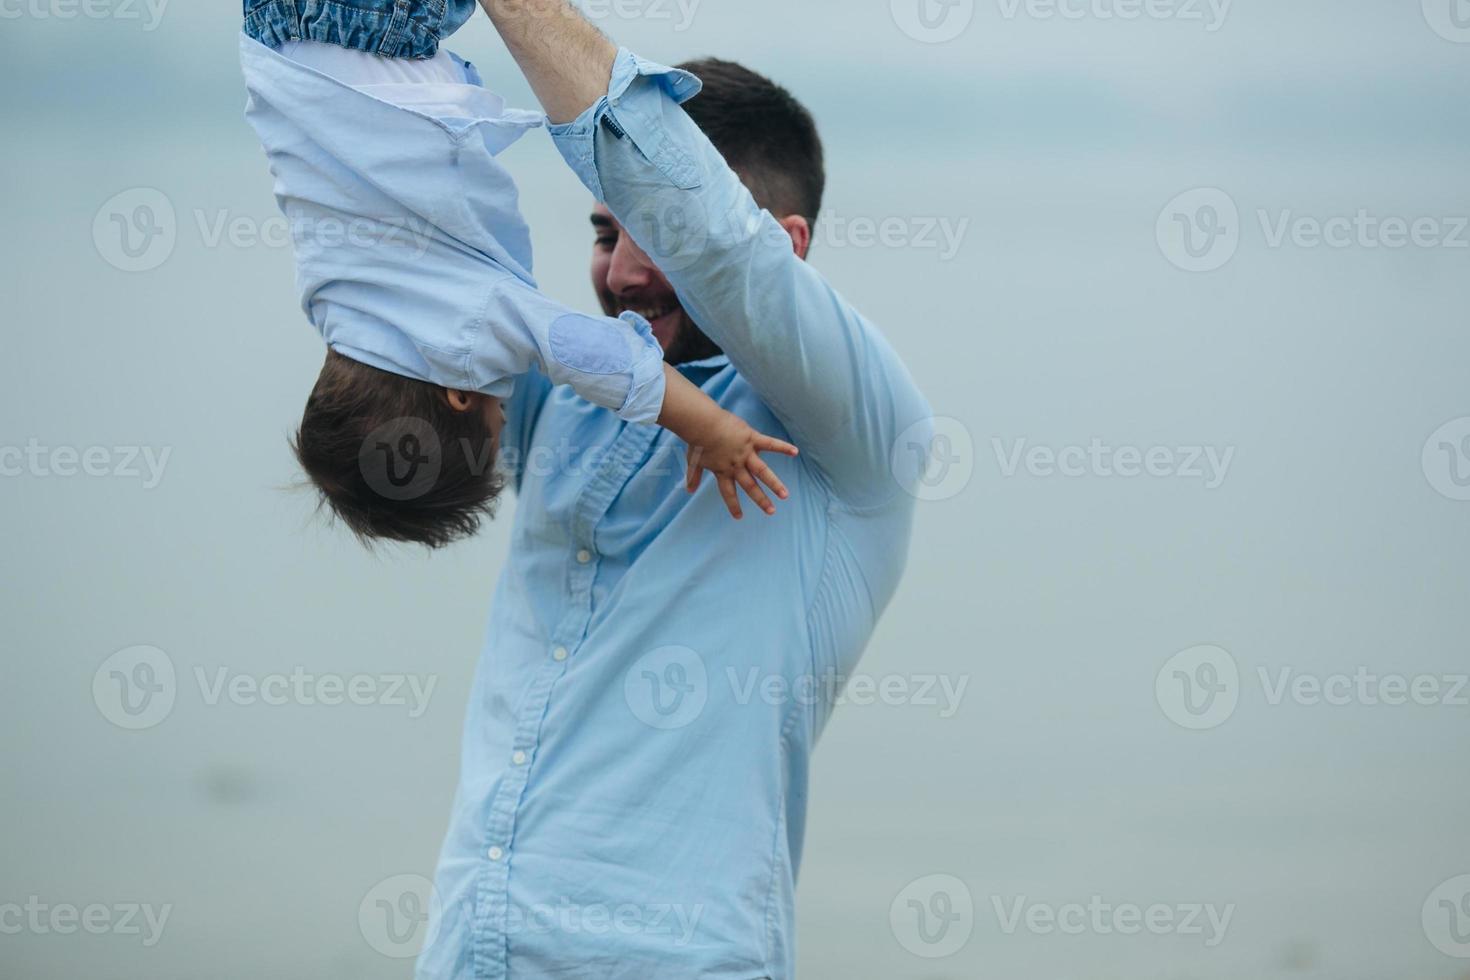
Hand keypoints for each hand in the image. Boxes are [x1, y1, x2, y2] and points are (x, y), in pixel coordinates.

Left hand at [683, 412, 798, 518]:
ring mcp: (746, 453)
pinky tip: (795, 452)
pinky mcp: (752, 439)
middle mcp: (736, 465)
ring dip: (774, 484)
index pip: (728, 492)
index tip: (739, 517)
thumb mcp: (693, 461)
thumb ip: (693, 476)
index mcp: (723, 471)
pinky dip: (783, 447)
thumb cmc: (696, 441)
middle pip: (750, 486)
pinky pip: (770, 444)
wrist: (703, 425)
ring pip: (763, 471)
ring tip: (785, 495)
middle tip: (771, 512)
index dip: (733, 505)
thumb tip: (688, 490)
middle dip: (761, 500)